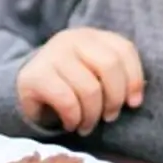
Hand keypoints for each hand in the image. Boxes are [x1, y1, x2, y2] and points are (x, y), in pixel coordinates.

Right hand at [16, 28, 144, 134]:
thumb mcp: (95, 75)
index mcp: (91, 36)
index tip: (134, 103)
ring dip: (93, 115)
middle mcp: (71, 39)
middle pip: (109, 66)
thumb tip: (135, 100)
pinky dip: (74, 118)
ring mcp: (51, 55)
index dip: (135, 79)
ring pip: (90, 89)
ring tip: (88, 125)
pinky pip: (68, 101)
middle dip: (114, 99)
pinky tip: (71, 124)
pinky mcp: (35, 76)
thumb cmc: (70, 86)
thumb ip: (117, 78)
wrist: (27, 91)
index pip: (124, 50)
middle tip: (109, 117)